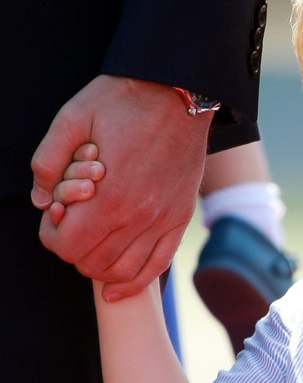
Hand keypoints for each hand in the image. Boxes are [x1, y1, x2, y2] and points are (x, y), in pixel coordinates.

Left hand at [32, 75, 212, 299]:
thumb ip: (48, 161)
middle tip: (72, 226)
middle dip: (73, 250)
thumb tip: (42, 200)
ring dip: (99, 267)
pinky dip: (133, 283)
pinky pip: (156, 267)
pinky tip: (116, 290)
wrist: (180, 92)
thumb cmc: (124, 101)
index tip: (55, 217)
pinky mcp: (179, 219)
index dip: (52, 236)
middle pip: (92, 264)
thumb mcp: (72, 117)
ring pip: (122, 272)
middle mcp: (138, 218)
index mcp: (109, 196)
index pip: (68, 246)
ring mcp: (163, 221)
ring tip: (92, 245)